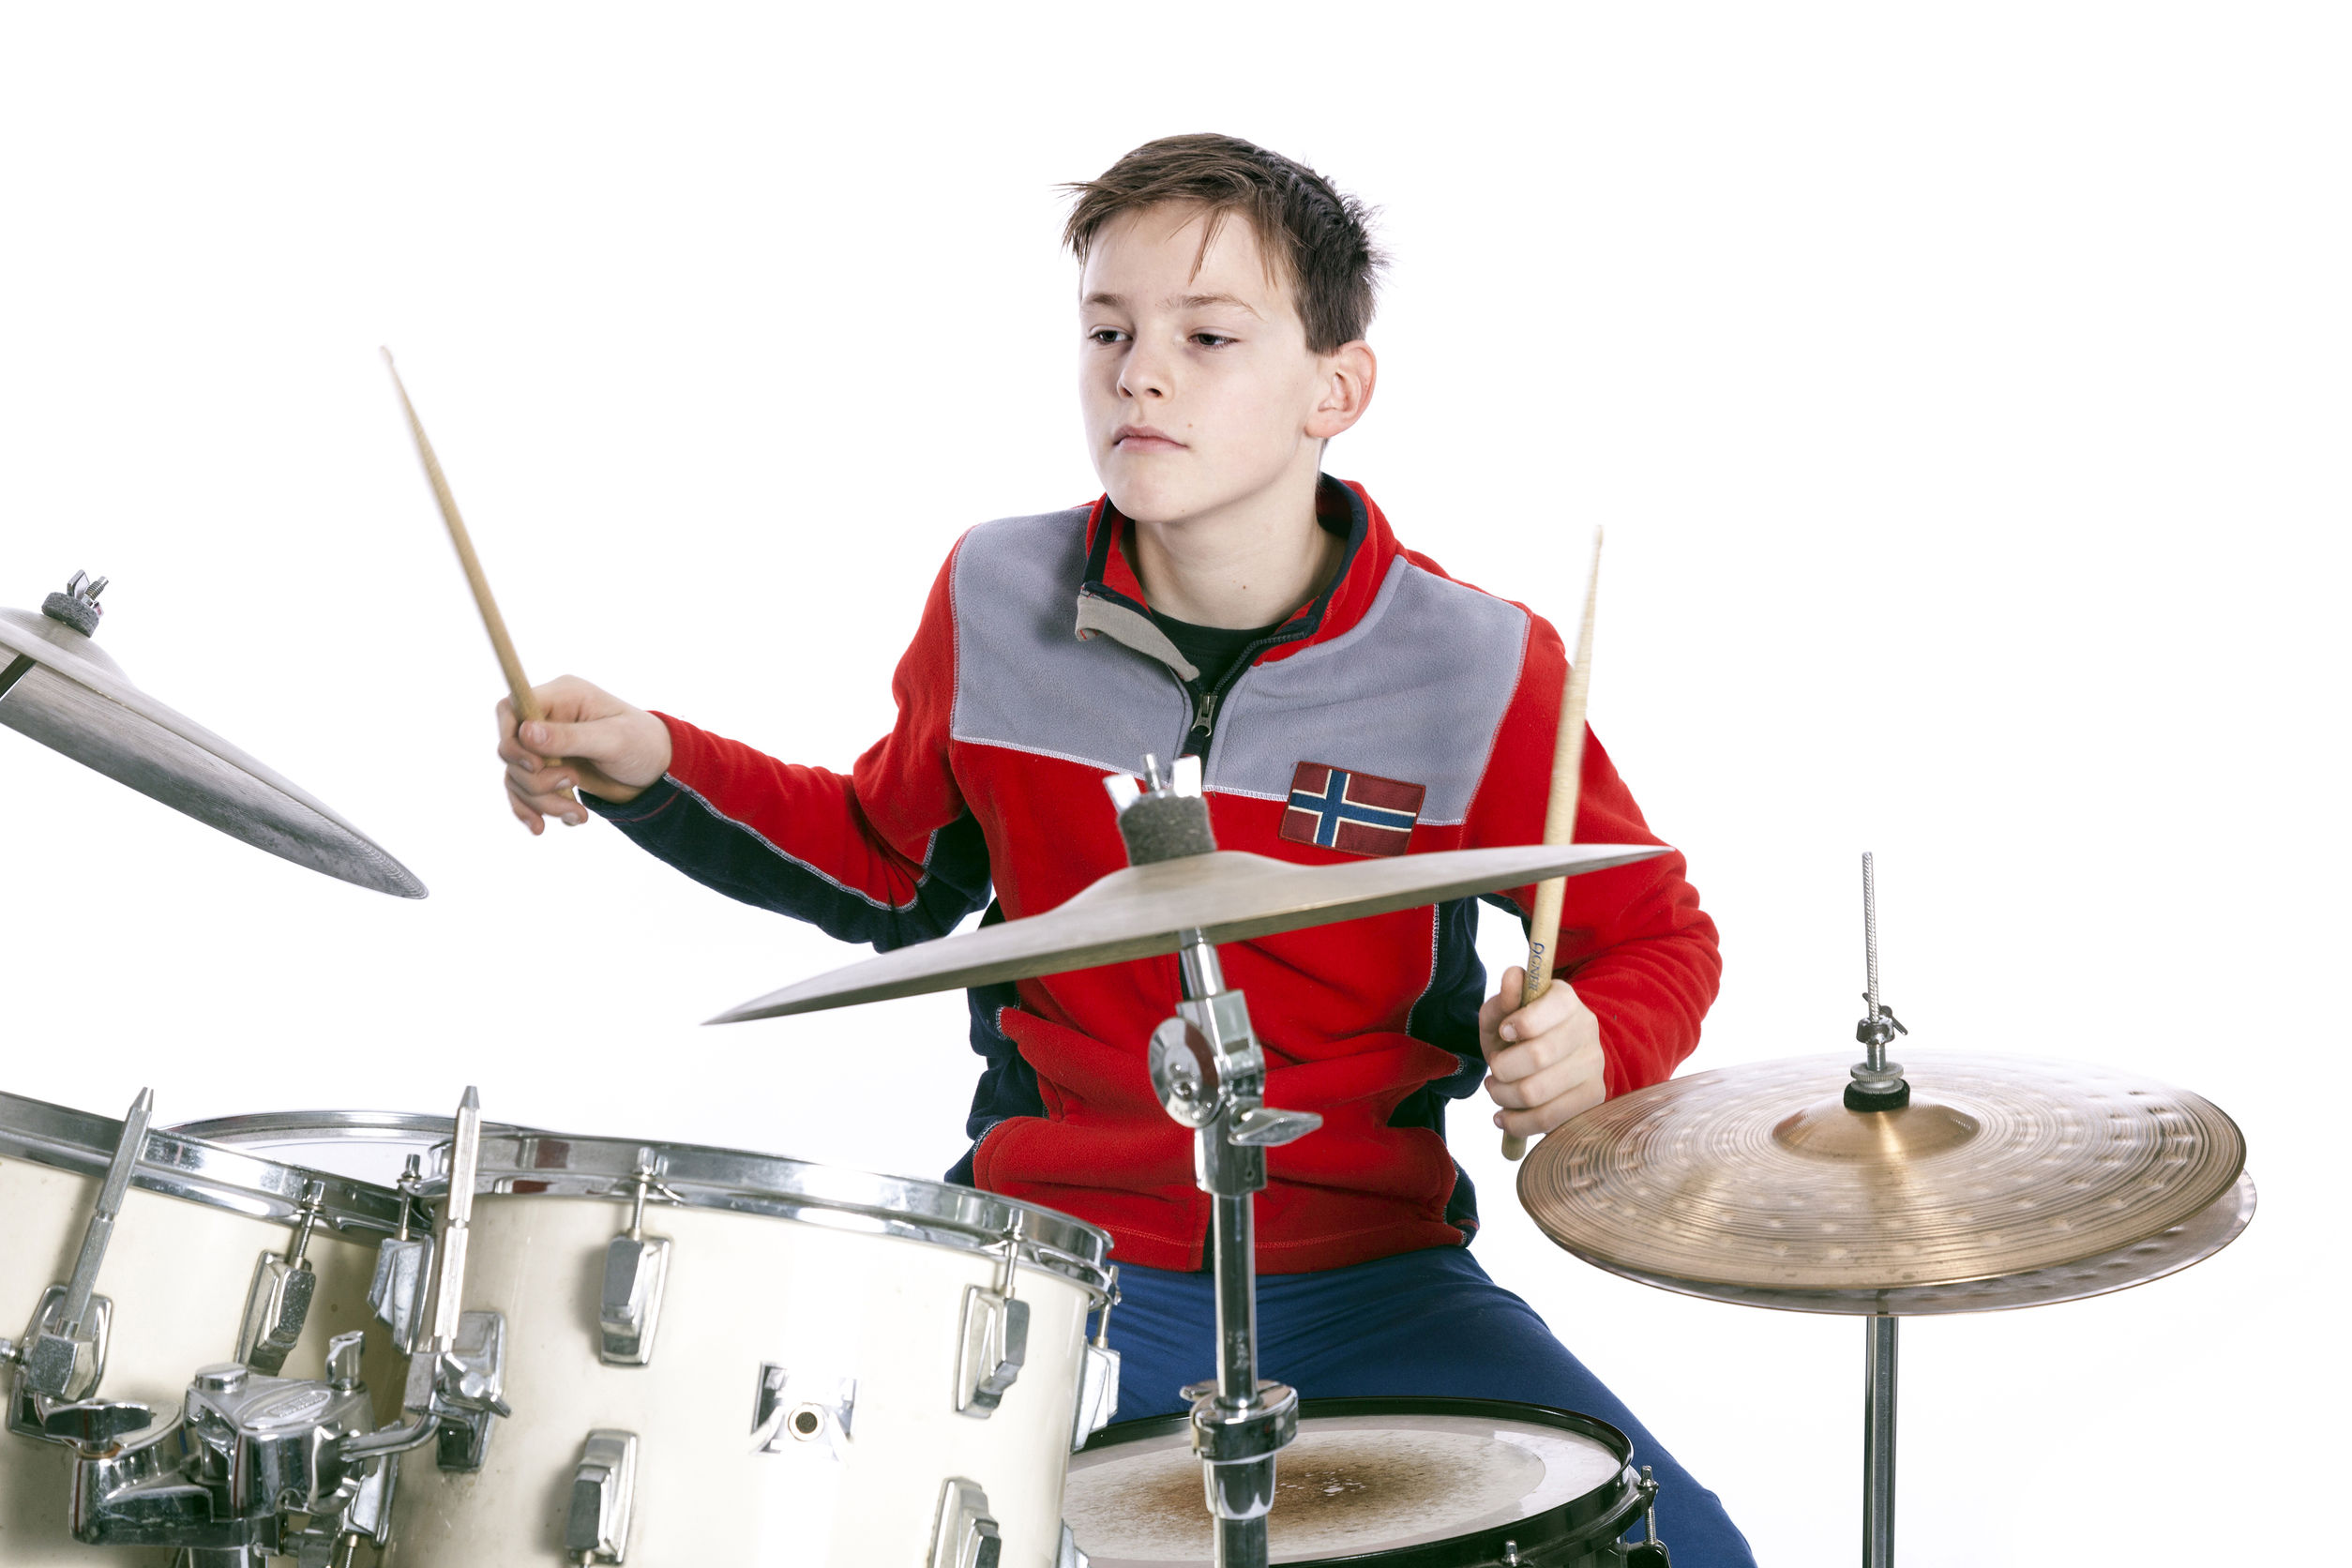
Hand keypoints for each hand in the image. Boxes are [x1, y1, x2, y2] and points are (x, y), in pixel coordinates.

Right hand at [495, 675, 672, 834]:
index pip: (511, 709)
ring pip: (517, 776)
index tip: (534, 765)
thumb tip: (525, 732)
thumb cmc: (643, 745)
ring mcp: (545, 745)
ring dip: (542, 801)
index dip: (511, 739)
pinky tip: (542, 827)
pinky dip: (531, 810)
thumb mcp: (613, 740)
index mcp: (563, 696)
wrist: (658, 773)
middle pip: (511, 749)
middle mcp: (548, 718)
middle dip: (536, 778)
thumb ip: (569, 737)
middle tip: (574, 783)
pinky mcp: (546, 770)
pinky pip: (521, 791)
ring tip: (578, 813)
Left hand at [1479, 965, 1606, 1138]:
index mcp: (1565, 999)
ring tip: (1496, 1088)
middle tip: (1494, 1068)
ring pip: (1537, 1093)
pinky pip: (1549, 1119)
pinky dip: (1517, 1122)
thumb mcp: (1502, 1013)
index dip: (1519, 1024)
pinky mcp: (1593, 1097)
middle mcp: (1587, 1029)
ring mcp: (1594, 1065)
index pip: (1549, 1010)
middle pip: (1538, 1057)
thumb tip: (1512, 976)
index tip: (1504, 1032)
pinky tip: (1504, 1115)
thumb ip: (1503, 999)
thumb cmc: (1518, 1033)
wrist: (1549, 1058)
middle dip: (1502, 1067)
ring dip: (1503, 1095)